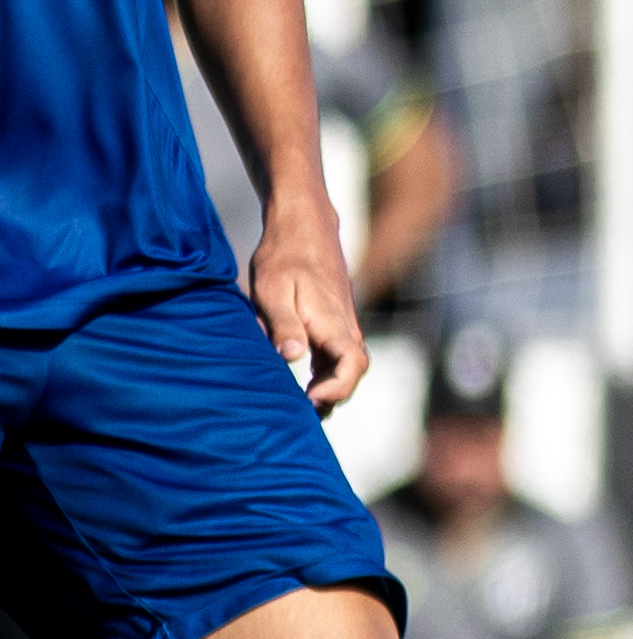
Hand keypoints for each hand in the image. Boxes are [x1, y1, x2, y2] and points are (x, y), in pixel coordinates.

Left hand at [252, 201, 365, 410]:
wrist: (304, 226)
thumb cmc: (284, 256)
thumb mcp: (273, 290)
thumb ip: (282, 325)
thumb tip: (291, 357)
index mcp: (333, 322)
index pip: (353, 366)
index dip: (337, 389)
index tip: (308, 399)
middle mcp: (345, 327)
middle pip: (353, 372)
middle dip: (333, 397)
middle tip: (301, 412)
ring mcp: (342, 325)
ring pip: (346, 365)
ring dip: (330, 387)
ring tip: (301, 406)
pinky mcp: (334, 322)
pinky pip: (338, 356)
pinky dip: (327, 374)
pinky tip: (305, 383)